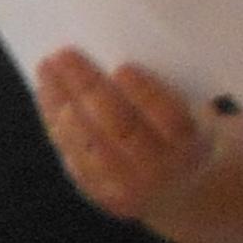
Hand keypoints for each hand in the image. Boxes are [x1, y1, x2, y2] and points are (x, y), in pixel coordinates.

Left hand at [32, 52, 215, 224]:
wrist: (184, 189)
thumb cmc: (185, 134)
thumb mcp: (196, 113)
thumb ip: (169, 88)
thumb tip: (118, 46)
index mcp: (192, 145)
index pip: (170, 120)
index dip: (146, 94)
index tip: (123, 67)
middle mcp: (160, 171)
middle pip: (120, 129)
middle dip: (89, 88)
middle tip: (66, 54)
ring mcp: (128, 188)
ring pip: (89, 144)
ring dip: (62, 103)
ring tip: (47, 70)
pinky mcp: (102, 196)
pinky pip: (73, 158)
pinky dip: (56, 124)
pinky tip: (46, 95)